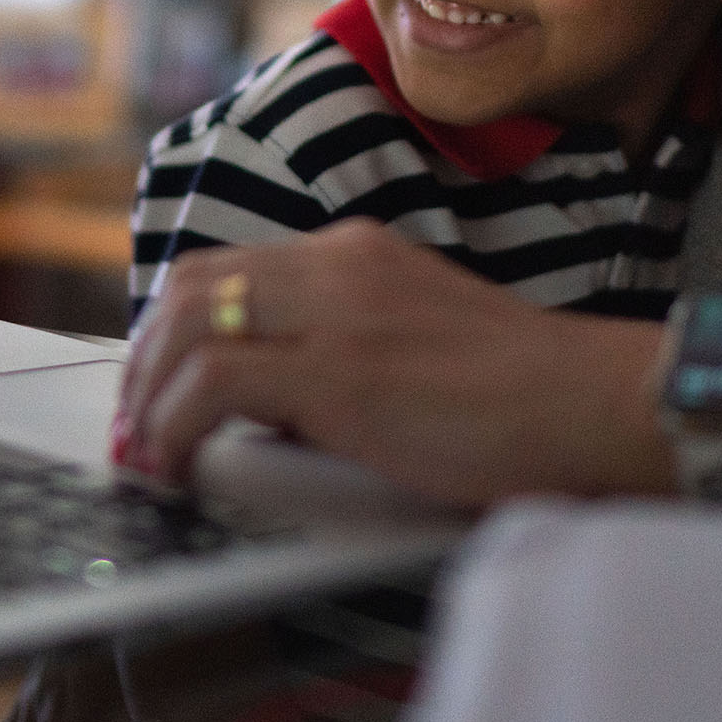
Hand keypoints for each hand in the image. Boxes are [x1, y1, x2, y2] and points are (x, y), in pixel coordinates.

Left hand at [113, 219, 670, 507]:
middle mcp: (341, 263)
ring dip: (147, 394)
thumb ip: (344, 350)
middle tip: (136, 427)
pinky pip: (212, 382)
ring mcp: (339, 311)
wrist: (585, 401)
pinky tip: (179, 468)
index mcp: (360, 253)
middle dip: (144, 358)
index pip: (230, 265)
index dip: (173, 330)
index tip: (157, 390)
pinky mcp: (340, 370)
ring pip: (189, 320)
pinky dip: (173, 427)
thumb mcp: (416, 343)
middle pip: (192, 282)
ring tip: (149, 455)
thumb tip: (266, 406)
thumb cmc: (518, 393)